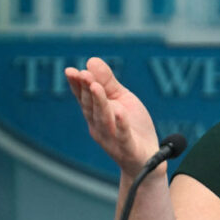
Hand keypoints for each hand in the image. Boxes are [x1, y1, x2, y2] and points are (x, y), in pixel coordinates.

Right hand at [65, 57, 158, 175]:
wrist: (148, 158)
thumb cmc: (133, 126)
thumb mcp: (122, 99)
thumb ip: (108, 82)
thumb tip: (91, 61)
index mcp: (97, 114)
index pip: (84, 98)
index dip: (77, 85)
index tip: (71, 71)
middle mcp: (100, 127)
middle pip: (91, 107)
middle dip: (86, 90)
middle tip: (83, 74)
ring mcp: (112, 139)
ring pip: (104, 119)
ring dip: (99, 103)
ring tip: (95, 86)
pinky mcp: (128, 148)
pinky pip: (123, 136)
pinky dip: (121, 124)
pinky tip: (120, 112)